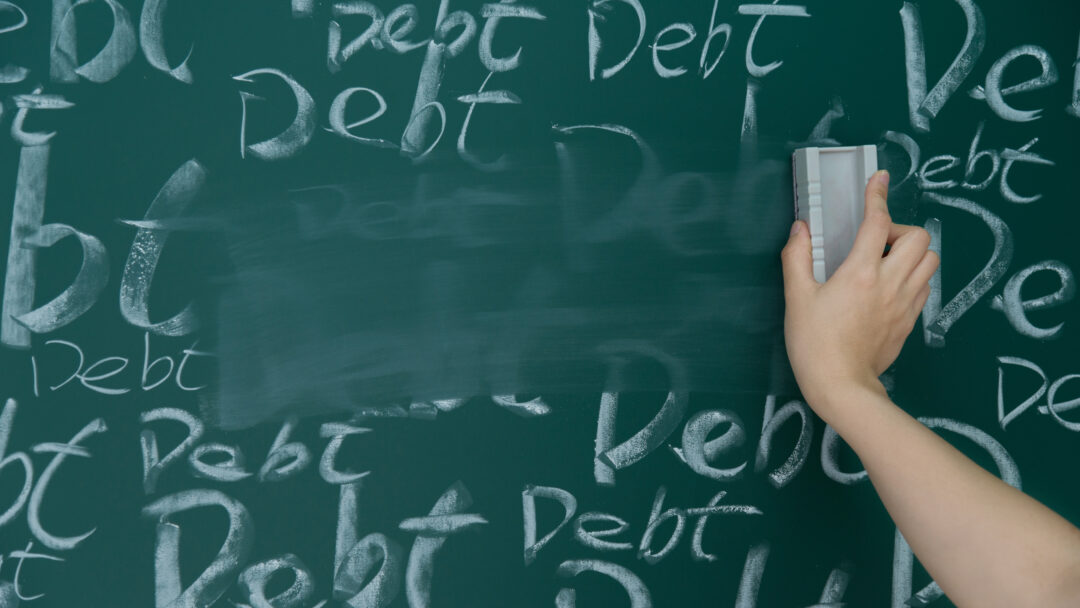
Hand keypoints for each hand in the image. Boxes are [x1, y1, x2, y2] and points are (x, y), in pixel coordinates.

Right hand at [780, 170, 938, 417]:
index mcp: (861, 272)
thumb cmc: (814, 343)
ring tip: (887, 260)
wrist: (841, 386)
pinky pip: (924, 286)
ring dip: (913, 252)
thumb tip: (801, 229)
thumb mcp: (796, 297)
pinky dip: (914, 275)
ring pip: (931, 260)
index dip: (877, 195)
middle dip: (900, 229)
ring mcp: (905, 303)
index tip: (878, 180)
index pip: (877, 222)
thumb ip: (797, 257)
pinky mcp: (910, 321)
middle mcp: (890, 283)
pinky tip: (891, 285)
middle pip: (920, 237)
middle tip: (876, 240)